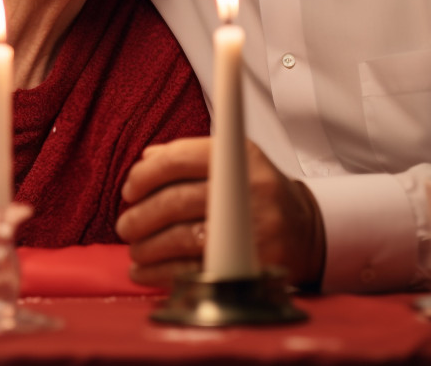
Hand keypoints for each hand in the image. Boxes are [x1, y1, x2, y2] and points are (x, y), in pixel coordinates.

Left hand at [115, 137, 325, 288]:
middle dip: (141, 216)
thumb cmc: (257, 193)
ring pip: (180, 238)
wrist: (305, 230)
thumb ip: (189, 156)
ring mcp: (250, 228)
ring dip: (146, 247)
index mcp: (238, 157)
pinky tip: (145, 271)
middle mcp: (246, 189)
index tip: (129, 190)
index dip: (145, 175)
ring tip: (136, 249)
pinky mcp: (248, 263)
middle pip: (176, 201)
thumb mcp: (233, 163)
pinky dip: (159, 273)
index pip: (179, 159)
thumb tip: (147, 158)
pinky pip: (193, 270)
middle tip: (125, 225)